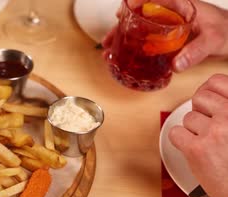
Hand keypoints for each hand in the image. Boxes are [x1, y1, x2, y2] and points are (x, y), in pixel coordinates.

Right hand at [102, 1, 227, 70]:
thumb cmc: (226, 31)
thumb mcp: (212, 39)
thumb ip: (196, 51)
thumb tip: (176, 64)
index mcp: (180, 5)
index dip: (135, 2)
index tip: (123, 11)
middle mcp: (170, 13)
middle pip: (139, 14)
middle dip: (120, 25)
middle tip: (108, 38)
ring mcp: (166, 25)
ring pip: (139, 27)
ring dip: (122, 37)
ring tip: (108, 50)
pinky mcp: (166, 38)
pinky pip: (145, 39)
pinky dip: (133, 47)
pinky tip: (123, 57)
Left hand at [169, 74, 227, 196]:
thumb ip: (227, 107)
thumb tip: (207, 88)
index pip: (216, 81)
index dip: (209, 91)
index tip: (209, 102)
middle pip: (199, 98)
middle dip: (201, 112)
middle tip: (209, 127)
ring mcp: (215, 131)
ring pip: (188, 118)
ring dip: (194, 130)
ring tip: (209, 144)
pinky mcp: (197, 149)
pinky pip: (176, 133)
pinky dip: (182, 142)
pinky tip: (195, 150)